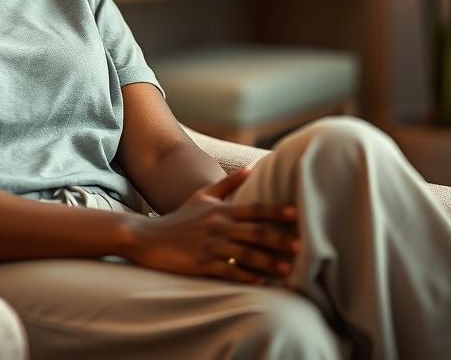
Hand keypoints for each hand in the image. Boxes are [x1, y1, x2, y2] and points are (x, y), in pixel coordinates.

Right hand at [121, 166, 299, 285]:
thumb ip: (228, 184)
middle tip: (302, 245)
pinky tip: (261, 282)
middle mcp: (217, 226)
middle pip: (255, 232)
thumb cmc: (179, 218)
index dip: (277, 211)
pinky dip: (245, 277)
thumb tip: (252, 168)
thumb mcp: (202, 197)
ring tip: (288, 269)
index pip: (254, 209)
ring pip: (245, 254)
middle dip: (279, 239)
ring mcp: (210, 246)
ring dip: (268, 262)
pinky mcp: (201, 264)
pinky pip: (228, 272)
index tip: (298, 214)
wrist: (148, 238)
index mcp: (220, 210)